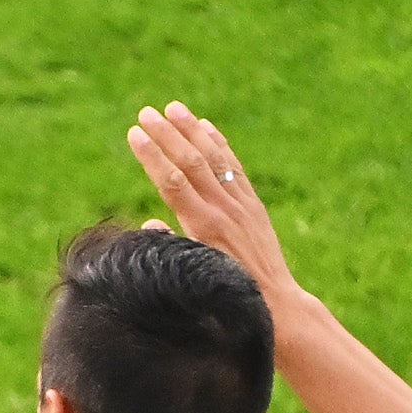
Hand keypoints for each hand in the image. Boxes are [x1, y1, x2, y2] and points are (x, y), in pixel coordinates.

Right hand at [126, 101, 295, 291]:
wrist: (277, 304)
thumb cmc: (228, 298)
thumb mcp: (194, 276)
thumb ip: (170, 247)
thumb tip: (151, 222)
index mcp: (204, 228)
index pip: (172, 182)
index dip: (152, 156)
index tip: (134, 134)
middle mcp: (223, 210)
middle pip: (190, 162)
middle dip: (166, 135)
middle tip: (145, 113)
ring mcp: (241, 204)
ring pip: (214, 158)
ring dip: (191, 130)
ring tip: (173, 108)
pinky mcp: (253, 205)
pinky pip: (234, 166)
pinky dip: (219, 144)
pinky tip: (205, 128)